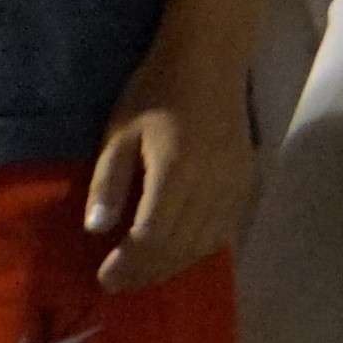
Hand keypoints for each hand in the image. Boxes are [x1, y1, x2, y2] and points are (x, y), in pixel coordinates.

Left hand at [85, 42, 252, 293]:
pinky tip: (178, 253)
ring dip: (172, 266)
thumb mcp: (120, 130)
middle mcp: (210, 187)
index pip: (152, 237)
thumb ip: (108, 181)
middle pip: (178, 248)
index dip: (129, 264)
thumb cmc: (156, 90)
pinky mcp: (246, 185)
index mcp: (176, 172)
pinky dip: (198, 250)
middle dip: (147, 272)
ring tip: (144, 273)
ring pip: (203, 246)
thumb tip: (96, 229)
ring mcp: (234, 188)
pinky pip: (223, 233)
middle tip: (120, 282)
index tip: (105, 279)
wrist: (209, 60)